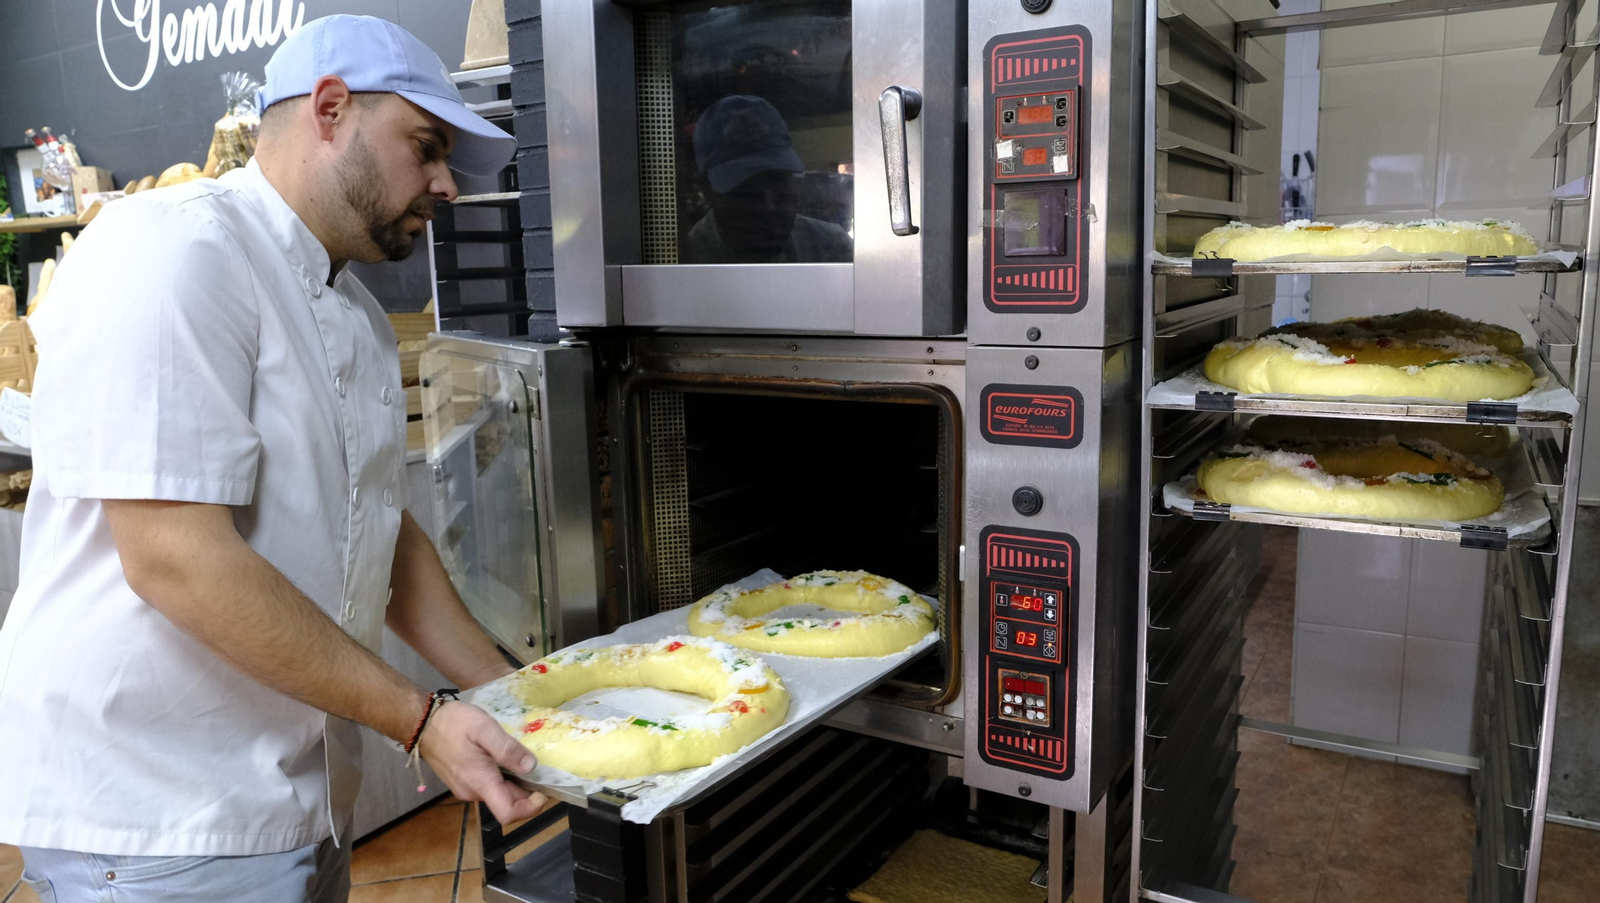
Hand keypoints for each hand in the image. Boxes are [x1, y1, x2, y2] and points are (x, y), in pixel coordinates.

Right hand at [417, 701, 547, 823]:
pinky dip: (502, 777)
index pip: (509, 814)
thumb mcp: (484, 729)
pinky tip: (504, 757)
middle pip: (507, 803)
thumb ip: (507, 749)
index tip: (543, 789)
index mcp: (480, 783)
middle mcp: (473, 792)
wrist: (420, 722)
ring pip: (499, 793)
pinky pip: (488, 785)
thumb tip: (531, 767)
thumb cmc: (453, 723)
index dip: (531, 808)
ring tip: (522, 757)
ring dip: (515, 782)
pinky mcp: (462, 781)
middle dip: (527, 790)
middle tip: (539, 765)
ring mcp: (466, 788)